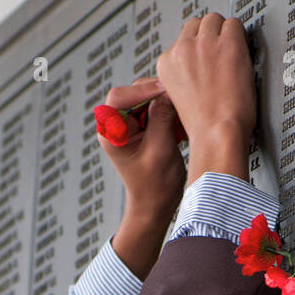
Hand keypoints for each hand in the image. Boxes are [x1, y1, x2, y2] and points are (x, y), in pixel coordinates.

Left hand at [97, 76, 187, 226]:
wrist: (156, 205)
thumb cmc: (154, 186)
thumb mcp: (160, 149)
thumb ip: (162, 117)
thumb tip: (168, 90)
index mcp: (112, 133)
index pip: (119, 97)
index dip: (142, 90)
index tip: (166, 91)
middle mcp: (117, 126)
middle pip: (136, 93)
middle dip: (159, 97)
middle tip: (180, 106)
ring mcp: (129, 125)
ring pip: (149, 98)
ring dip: (168, 107)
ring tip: (182, 125)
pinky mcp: (142, 127)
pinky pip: (156, 108)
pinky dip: (170, 114)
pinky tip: (181, 130)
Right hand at [156, 13, 254, 182]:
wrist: (216, 136)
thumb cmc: (203, 126)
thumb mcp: (179, 97)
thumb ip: (183, 73)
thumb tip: (196, 61)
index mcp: (166, 64)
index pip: (182, 39)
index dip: (197, 48)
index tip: (206, 61)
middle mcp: (181, 50)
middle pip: (197, 24)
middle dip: (210, 36)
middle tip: (221, 56)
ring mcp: (204, 44)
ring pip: (214, 19)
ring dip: (224, 33)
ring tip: (231, 57)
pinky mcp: (227, 43)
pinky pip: (235, 24)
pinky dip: (241, 38)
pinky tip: (241, 57)